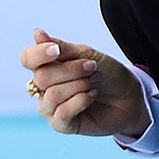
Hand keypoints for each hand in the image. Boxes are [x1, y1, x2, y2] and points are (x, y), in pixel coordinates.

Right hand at [20, 28, 150, 138]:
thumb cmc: (107, 73)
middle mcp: (43, 87)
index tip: (57, 51)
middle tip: (92, 68)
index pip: (27, 59)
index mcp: (45, 66)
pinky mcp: (62, 125)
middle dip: (71, 71)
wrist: (131, 97)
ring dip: (78, 86)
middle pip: (41, 77)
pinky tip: (92, 96)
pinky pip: (61, 113)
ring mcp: (50, 107)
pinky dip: (79, 102)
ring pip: (51, 94)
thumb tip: (36, 33)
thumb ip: (60, 47)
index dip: (38, 54)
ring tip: (94, 83)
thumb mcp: (86, 54)